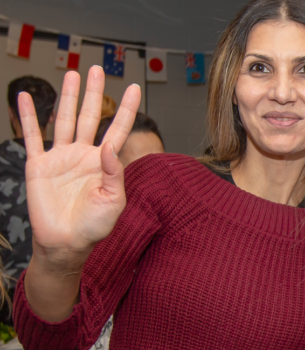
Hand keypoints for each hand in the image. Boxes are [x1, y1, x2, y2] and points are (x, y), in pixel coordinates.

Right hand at [22, 66, 139, 266]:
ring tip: (71, 74)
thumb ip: (114, 173)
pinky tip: (25, 99)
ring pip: (65, 119)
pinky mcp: (39, 165)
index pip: (119, 129)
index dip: (127, 109)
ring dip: (68, 97)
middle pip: (90, 116)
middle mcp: (83, 154)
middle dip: (94, 92)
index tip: (135, 88)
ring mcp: (61, 157)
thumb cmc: (94, 226)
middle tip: (97, 69)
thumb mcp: (114, 200)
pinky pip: (33, 136)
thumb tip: (110, 146)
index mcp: (104, 162)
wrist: (66, 242)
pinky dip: (28, 117)